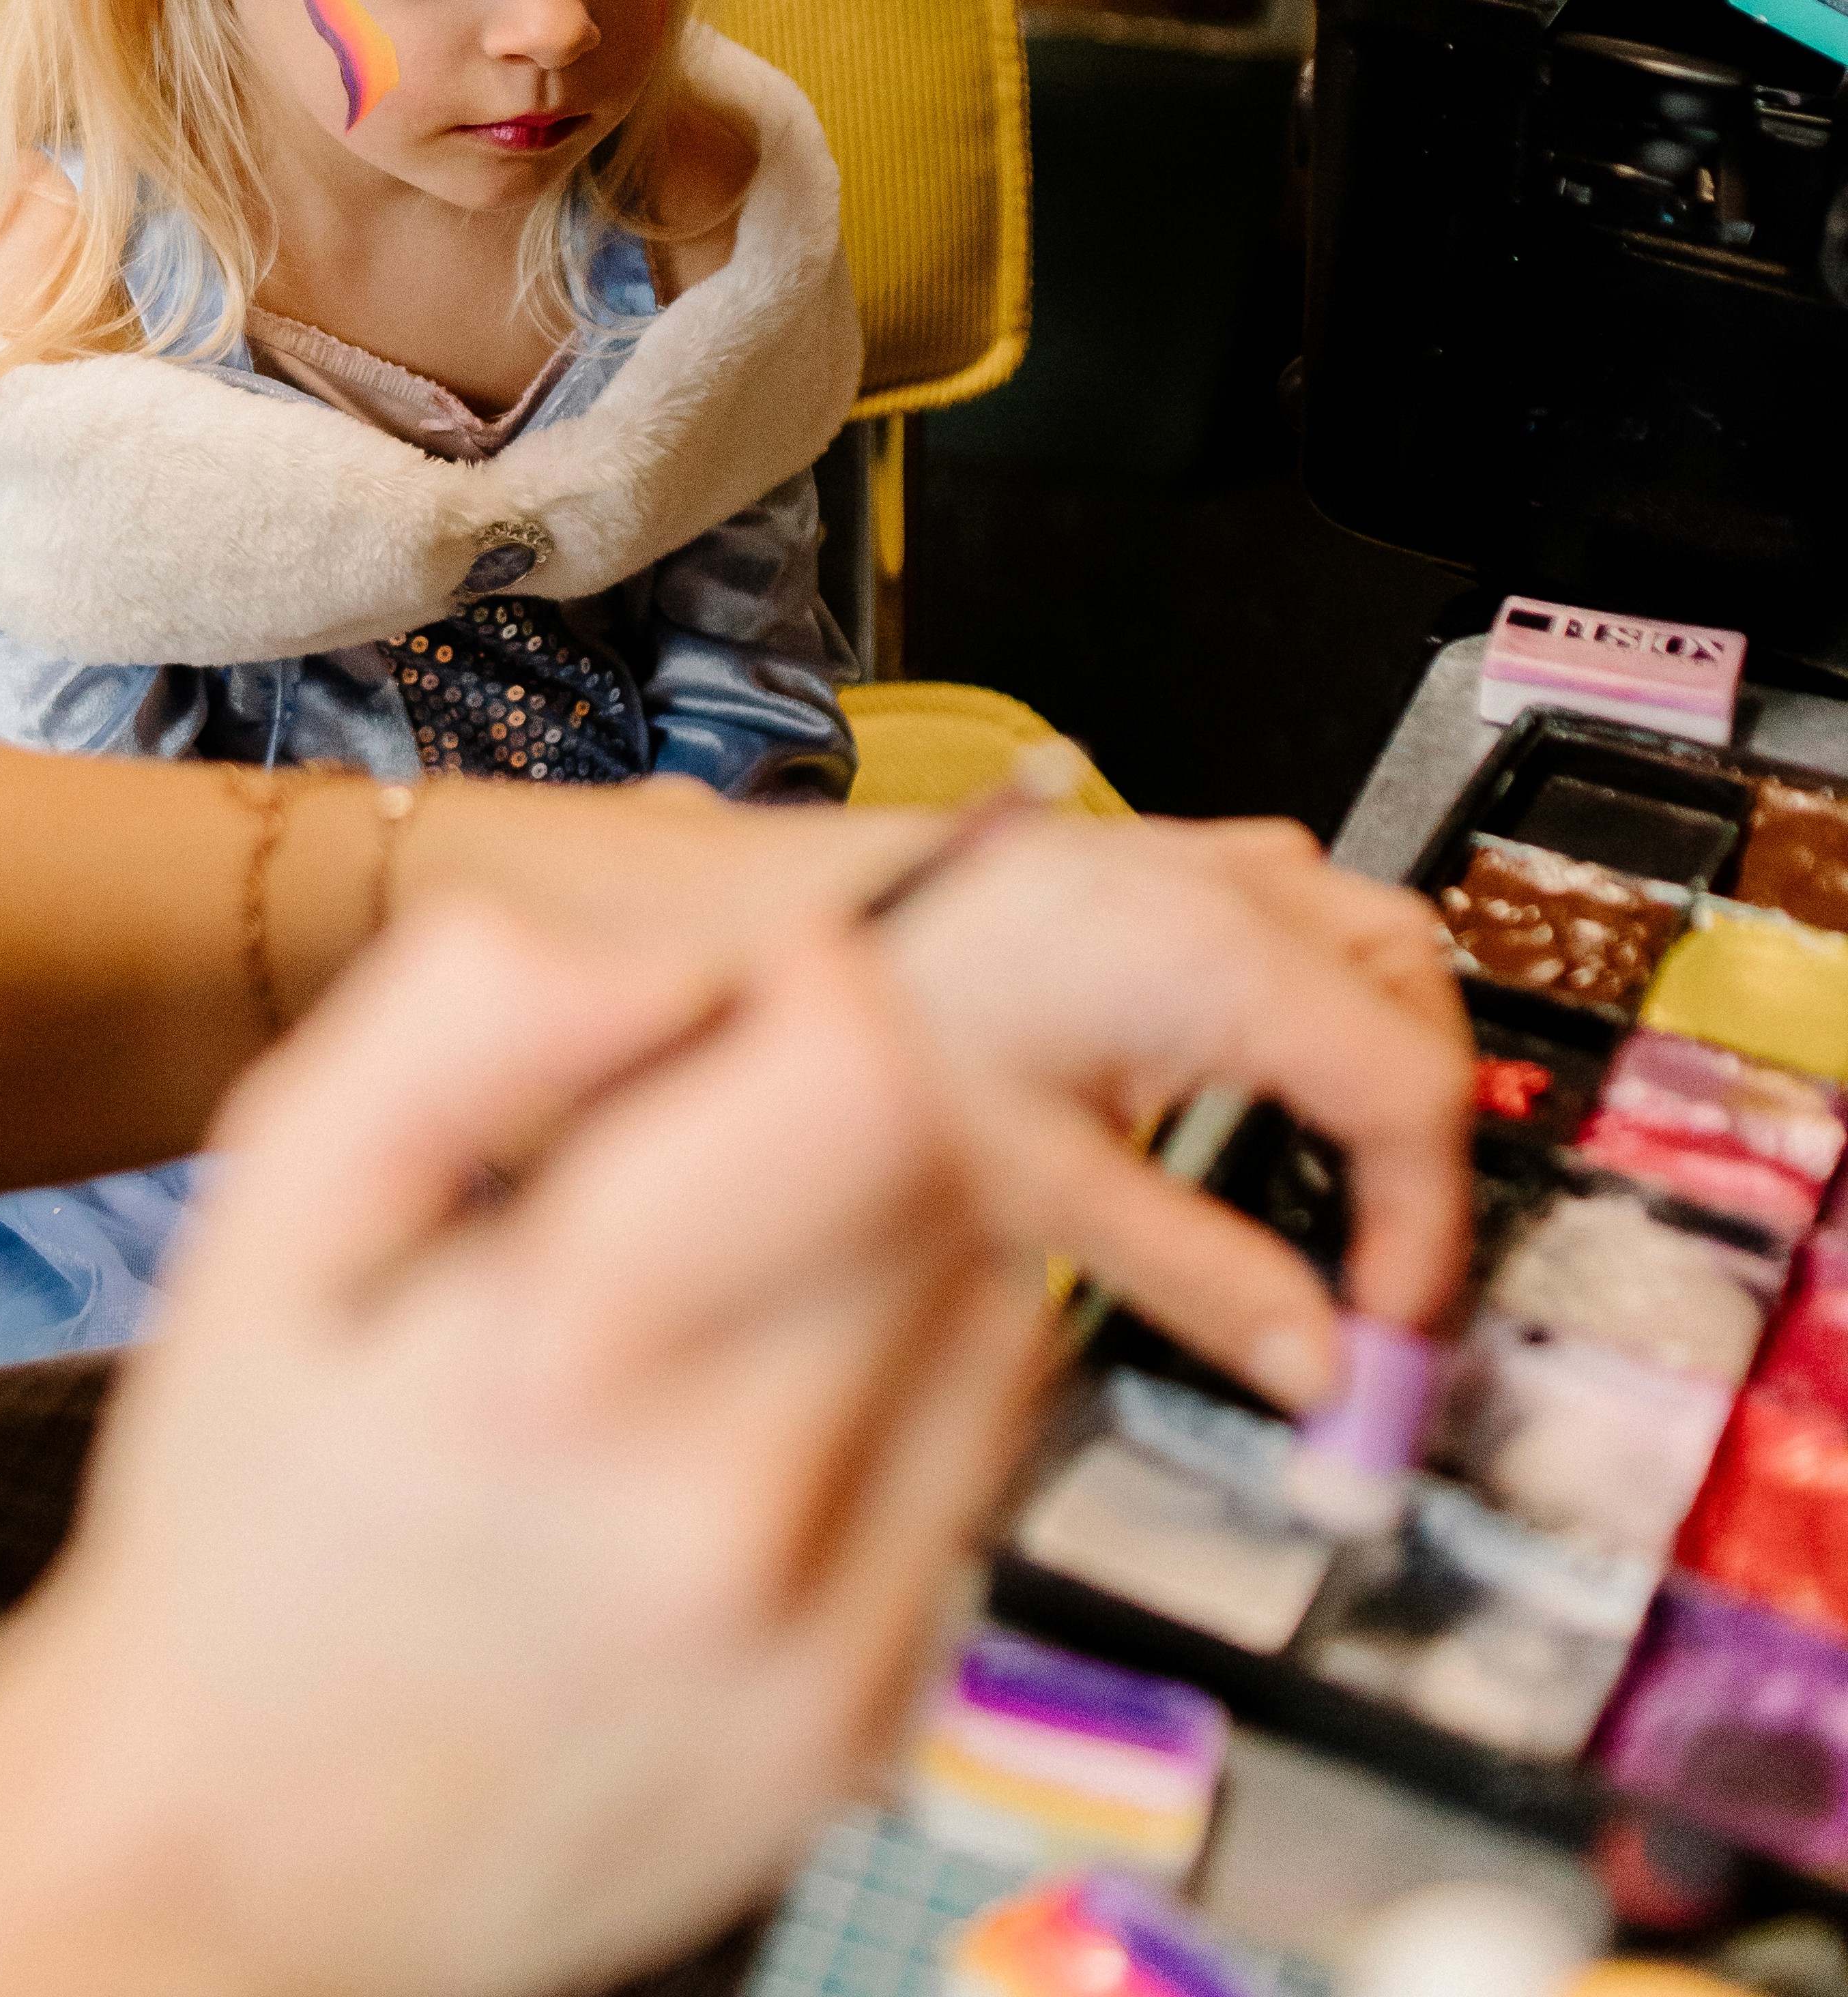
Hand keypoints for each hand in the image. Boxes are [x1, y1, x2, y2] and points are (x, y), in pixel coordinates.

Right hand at [0, 902, 1053, 1996]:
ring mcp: (811, 1653)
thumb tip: (670, 958)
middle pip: (944, 1184)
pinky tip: (739, 1438)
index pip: (867, 1082)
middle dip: (852, 1113)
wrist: (224, 1856)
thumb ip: (460, 1024)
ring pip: (987, 1317)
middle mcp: (719, 1522)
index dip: (832, 987)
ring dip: (892, 1254)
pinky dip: (890, 1415)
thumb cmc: (242, 1520)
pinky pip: (969, 1484)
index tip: (752, 1000)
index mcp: (556, 1362)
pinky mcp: (861, 1735)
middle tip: (709, 1150)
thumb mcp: (269, 1215)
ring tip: (721, 1295)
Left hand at [881, 811, 1473, 1409]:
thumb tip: (1316, 1364)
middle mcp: (1219, 887)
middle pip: (1417, 999)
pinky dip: (1324, 995)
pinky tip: (1270, 1067)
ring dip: (1383, 1054)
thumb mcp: (1038, 1187)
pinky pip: (1302, 908)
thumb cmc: (888, 1019)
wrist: (798, 924)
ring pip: (1375, 939)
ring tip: (1343, 1173)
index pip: (1409, 1091)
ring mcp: (1196, 857)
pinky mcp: (1165, 859)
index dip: (1423, 1217)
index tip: (1387, 1312)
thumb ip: (1198, 1280)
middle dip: (1419, 1137)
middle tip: (1377, 1254)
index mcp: (1209, 959)